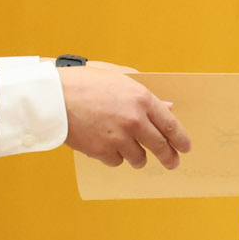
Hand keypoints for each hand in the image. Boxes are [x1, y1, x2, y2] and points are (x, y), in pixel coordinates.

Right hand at [61, 64, 190, 168]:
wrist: (53, 97)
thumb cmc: (83, 82)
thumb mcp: (117, 76)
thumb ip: (145, 91)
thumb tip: (167, 106)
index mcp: (141, 98)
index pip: (170, 124)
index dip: (181, 139)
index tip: (185, 147)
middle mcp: (134, 120)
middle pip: (160, 146)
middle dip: (168, 158)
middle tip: (172, 163)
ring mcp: (118, 138)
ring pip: (138, 158)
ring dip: (137, 158)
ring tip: (133, 154)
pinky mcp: (101, 152)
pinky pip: (116, 162)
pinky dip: (114, 157)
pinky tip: (107, 147)